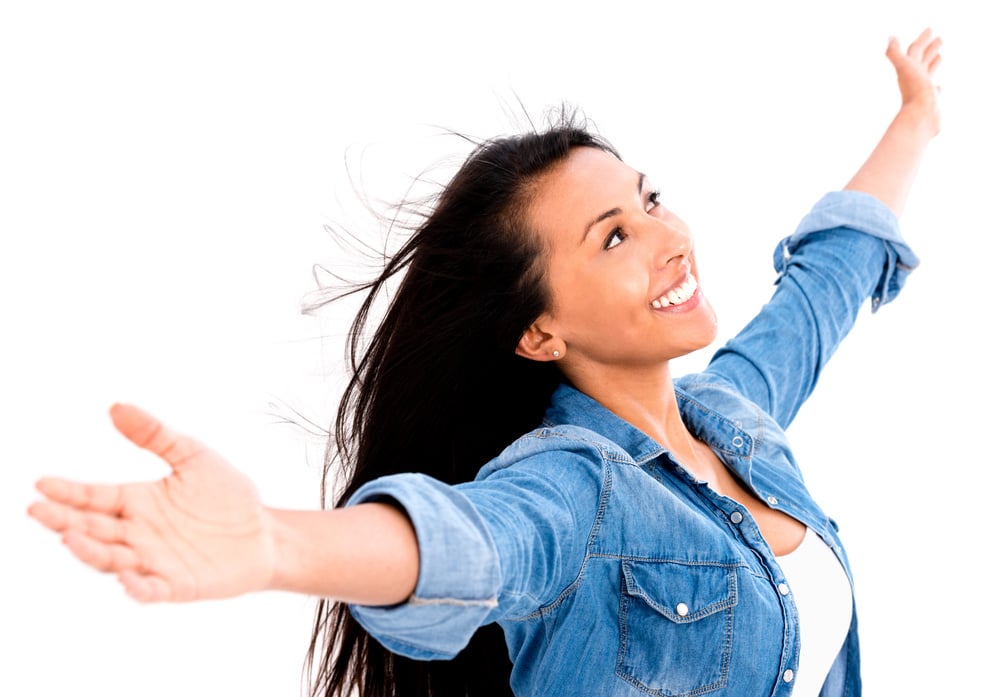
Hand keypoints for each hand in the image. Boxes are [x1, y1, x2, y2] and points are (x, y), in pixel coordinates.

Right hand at [28, 404, 275, 602]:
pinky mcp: (178, 585)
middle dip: (63, 520)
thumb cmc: (226, 495)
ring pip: (112, 560)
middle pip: (93, 528)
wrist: (266, 531)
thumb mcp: (192, 455)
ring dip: (91, 552)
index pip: (94, 497)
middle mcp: (138, 534)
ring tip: (71, 537)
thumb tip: (116, 406)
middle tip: (38, 510)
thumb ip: (155, 435)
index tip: (41, 483)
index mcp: (137, 502)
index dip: (67, 492)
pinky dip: (137, 587)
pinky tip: (127, 579)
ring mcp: (155, 561)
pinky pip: (152, 590)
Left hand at [886, 28, 942, 135]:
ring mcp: (923, 91)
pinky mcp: (931, 103)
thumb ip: (894, 53)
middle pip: (922, 60)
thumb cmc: (915, 92)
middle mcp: (915, 79)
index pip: (915, 50)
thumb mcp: (905, 67)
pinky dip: (936, 87)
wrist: (920, 119)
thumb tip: (890, 37)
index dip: (922, 39)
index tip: (930, 30)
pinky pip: (933, 93)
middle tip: (939, 39)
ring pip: (928, 74)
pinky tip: (939, 87)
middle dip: (929, 49)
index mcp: (909, 70)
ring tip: (939, 56)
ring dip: (933, 64)